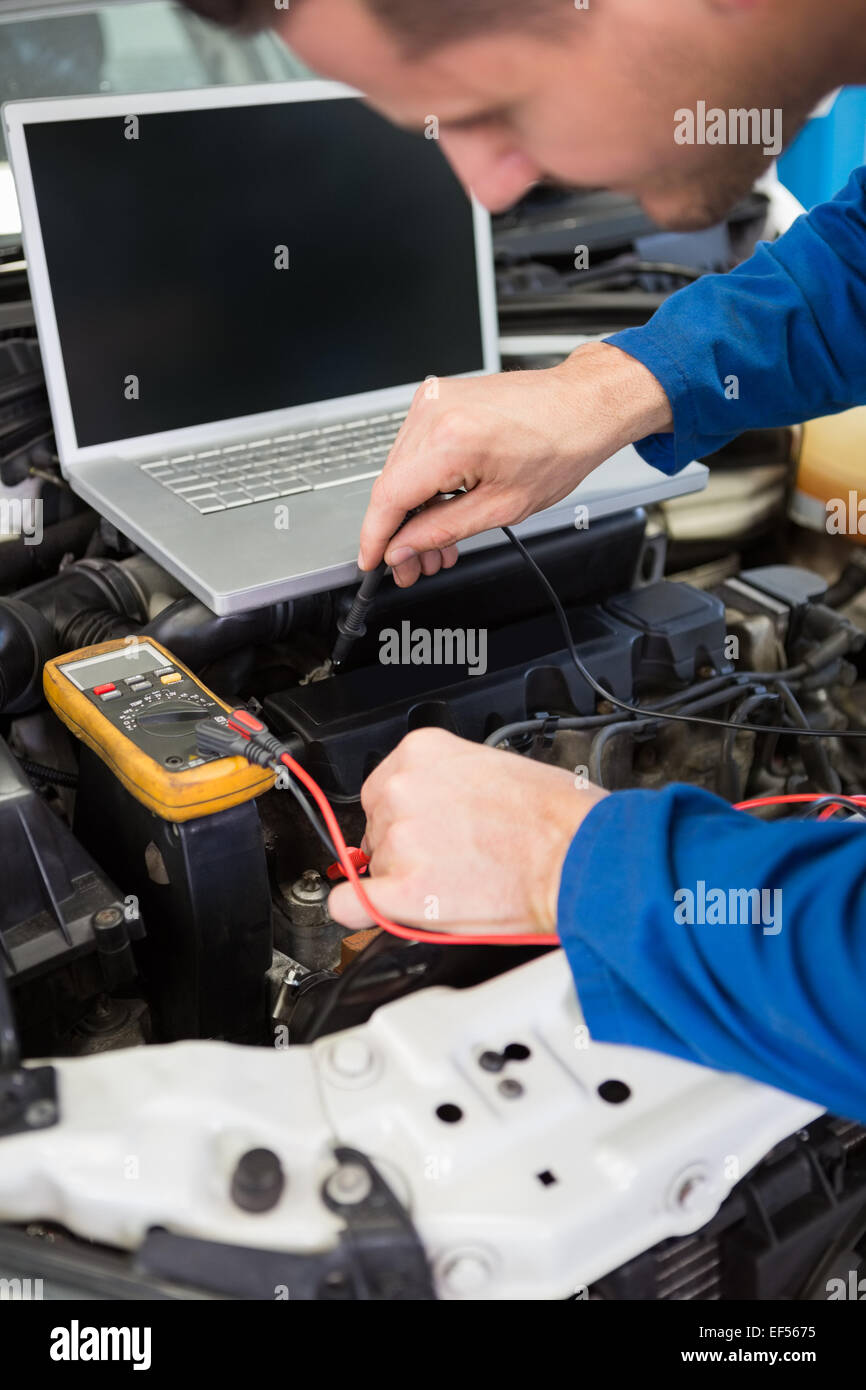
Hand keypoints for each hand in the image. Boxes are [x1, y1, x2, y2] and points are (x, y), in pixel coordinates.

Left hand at [327, 729, 608, 935]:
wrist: (579, 855)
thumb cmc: (556, 814)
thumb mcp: (490, 766)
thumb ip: (446, 781)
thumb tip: (429, 806)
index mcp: (420, 752)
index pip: (383, 788)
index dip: (405, 815)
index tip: (424, 828)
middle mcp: (402, 789)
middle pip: (376, 826)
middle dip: (406, 846)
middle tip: (450, 857)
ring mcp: (400, 839)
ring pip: (376, 867)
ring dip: (407, 879)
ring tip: (459, 879)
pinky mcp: (404, 890)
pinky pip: (349, 906)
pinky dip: (360, 911)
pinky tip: (386, 909)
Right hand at [358, 340, 671, 586]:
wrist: (581, 404)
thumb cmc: (559, 446)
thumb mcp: (503, 507)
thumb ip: (442, 531)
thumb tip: (403, 548)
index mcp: (450, 440)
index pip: (389, 497)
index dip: (375, 537)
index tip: (371, 561)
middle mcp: (434, 412)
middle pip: (391, 485)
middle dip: (400, 532)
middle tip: (413, 565)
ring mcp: (433, 399)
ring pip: (400, 469)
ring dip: (414, 510)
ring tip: (437, 544)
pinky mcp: (437, 397)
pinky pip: (414, 448)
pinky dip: (424, 481)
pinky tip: (441, 508)